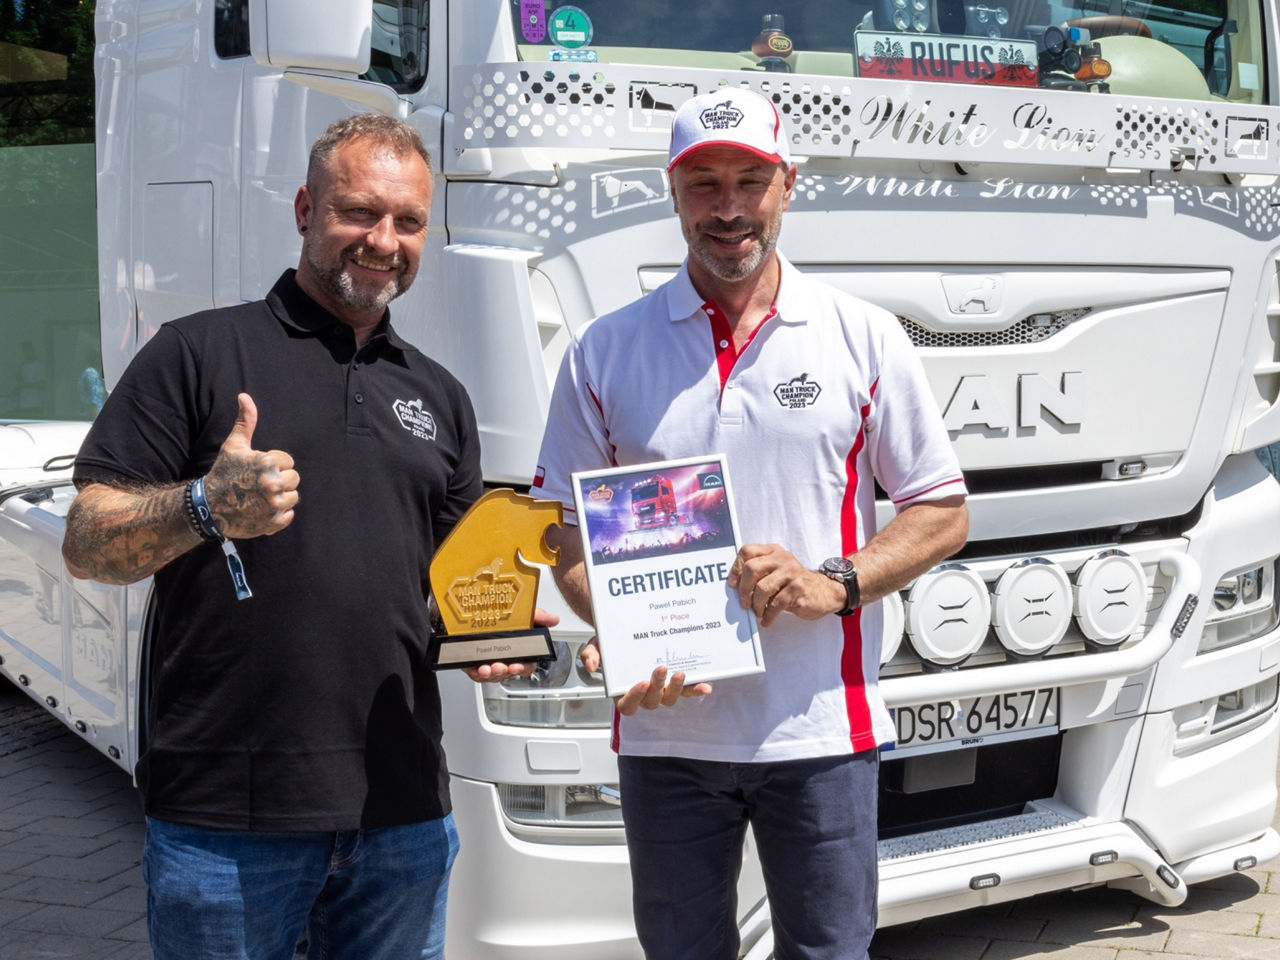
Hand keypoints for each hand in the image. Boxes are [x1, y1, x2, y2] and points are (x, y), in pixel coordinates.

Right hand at [203, 394, 300, 538]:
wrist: (208, 507)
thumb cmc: (223, 473)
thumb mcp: (234, 445)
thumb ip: (245, 421)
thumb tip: (244, 396)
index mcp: (267, 463)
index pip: (288, 461)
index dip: (273, 465)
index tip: (256, 470)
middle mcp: (273, 484)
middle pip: (294, 479)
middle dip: (279, 480)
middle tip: (258, 484)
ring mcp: (274, 505)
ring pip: (293, 497)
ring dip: (280, 497)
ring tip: (259, 496)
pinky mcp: (273, 523)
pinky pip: (289, 515)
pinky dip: (278, 514)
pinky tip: (261, 509)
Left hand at [463, 607, 560, 682]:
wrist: (482, 613)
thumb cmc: (507, 619)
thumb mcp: (525, 615)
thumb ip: (539, 617)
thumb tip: (553, 619)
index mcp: (519, 651)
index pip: (526, 665)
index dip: (522, 668)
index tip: (517, 666)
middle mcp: (506, 659)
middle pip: (508, 672)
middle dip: (504, 671)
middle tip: (500, 666)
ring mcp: (491, 662)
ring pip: (493, 675)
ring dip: (490, 673)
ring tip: (487, 668)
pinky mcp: (476, 663)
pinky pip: (477, 673)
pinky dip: (476, 672)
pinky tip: (476, 668)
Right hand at [578, 638, 710, 712]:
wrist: (626, 633)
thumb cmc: (610, 646)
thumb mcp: (595, 646)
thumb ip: (590, 655)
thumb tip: (590, 664)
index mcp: (622, 693)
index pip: (627, 705)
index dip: (634, 697)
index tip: (641, 683)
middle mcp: (643, 696)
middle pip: (652, 702)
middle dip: (657, 687)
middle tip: (661, 668)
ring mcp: (661, 691)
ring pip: (670, 698)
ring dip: (676, 689)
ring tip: (679, 673)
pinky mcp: (675, 683)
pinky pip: (687, 691)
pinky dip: (696, 690)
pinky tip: (706, 685)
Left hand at [728, 543, 844, 627]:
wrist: (826, 592)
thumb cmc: (795, 583)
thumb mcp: (778, 570)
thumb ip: (760, 572)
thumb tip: (735, 586)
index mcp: (774, 551)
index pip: (748, 551)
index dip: (736, 568)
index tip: (732, 584)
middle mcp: (783, 559)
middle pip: (752, 569)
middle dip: (743, 589)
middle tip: (744, 603)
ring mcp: (792, 574)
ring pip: (762, 588)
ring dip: (756, 605)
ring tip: (758, 612)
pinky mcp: (799, 590)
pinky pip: (775, 605)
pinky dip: (768, 616)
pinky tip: (767, 620)